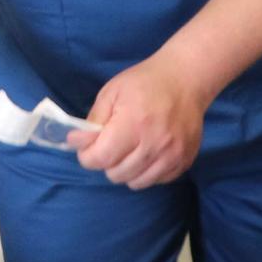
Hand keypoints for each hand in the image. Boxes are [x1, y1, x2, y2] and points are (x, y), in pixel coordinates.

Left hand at [67, 52, 210, 188]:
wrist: (186, 79)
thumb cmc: (144, 83)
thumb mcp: (111, 93)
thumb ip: (93, 121)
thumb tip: (75, 143)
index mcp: (134, 124)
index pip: (101, 159)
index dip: (88, 156)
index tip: (88, 147)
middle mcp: (155, 144)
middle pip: (116, 174)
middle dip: (107, 162)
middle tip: (112, 143)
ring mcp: (172, 155)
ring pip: (135, 182)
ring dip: (126, 170)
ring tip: (129, 149)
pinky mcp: (184, 161)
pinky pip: (155, 181)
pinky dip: (146, 172)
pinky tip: (147, 152)